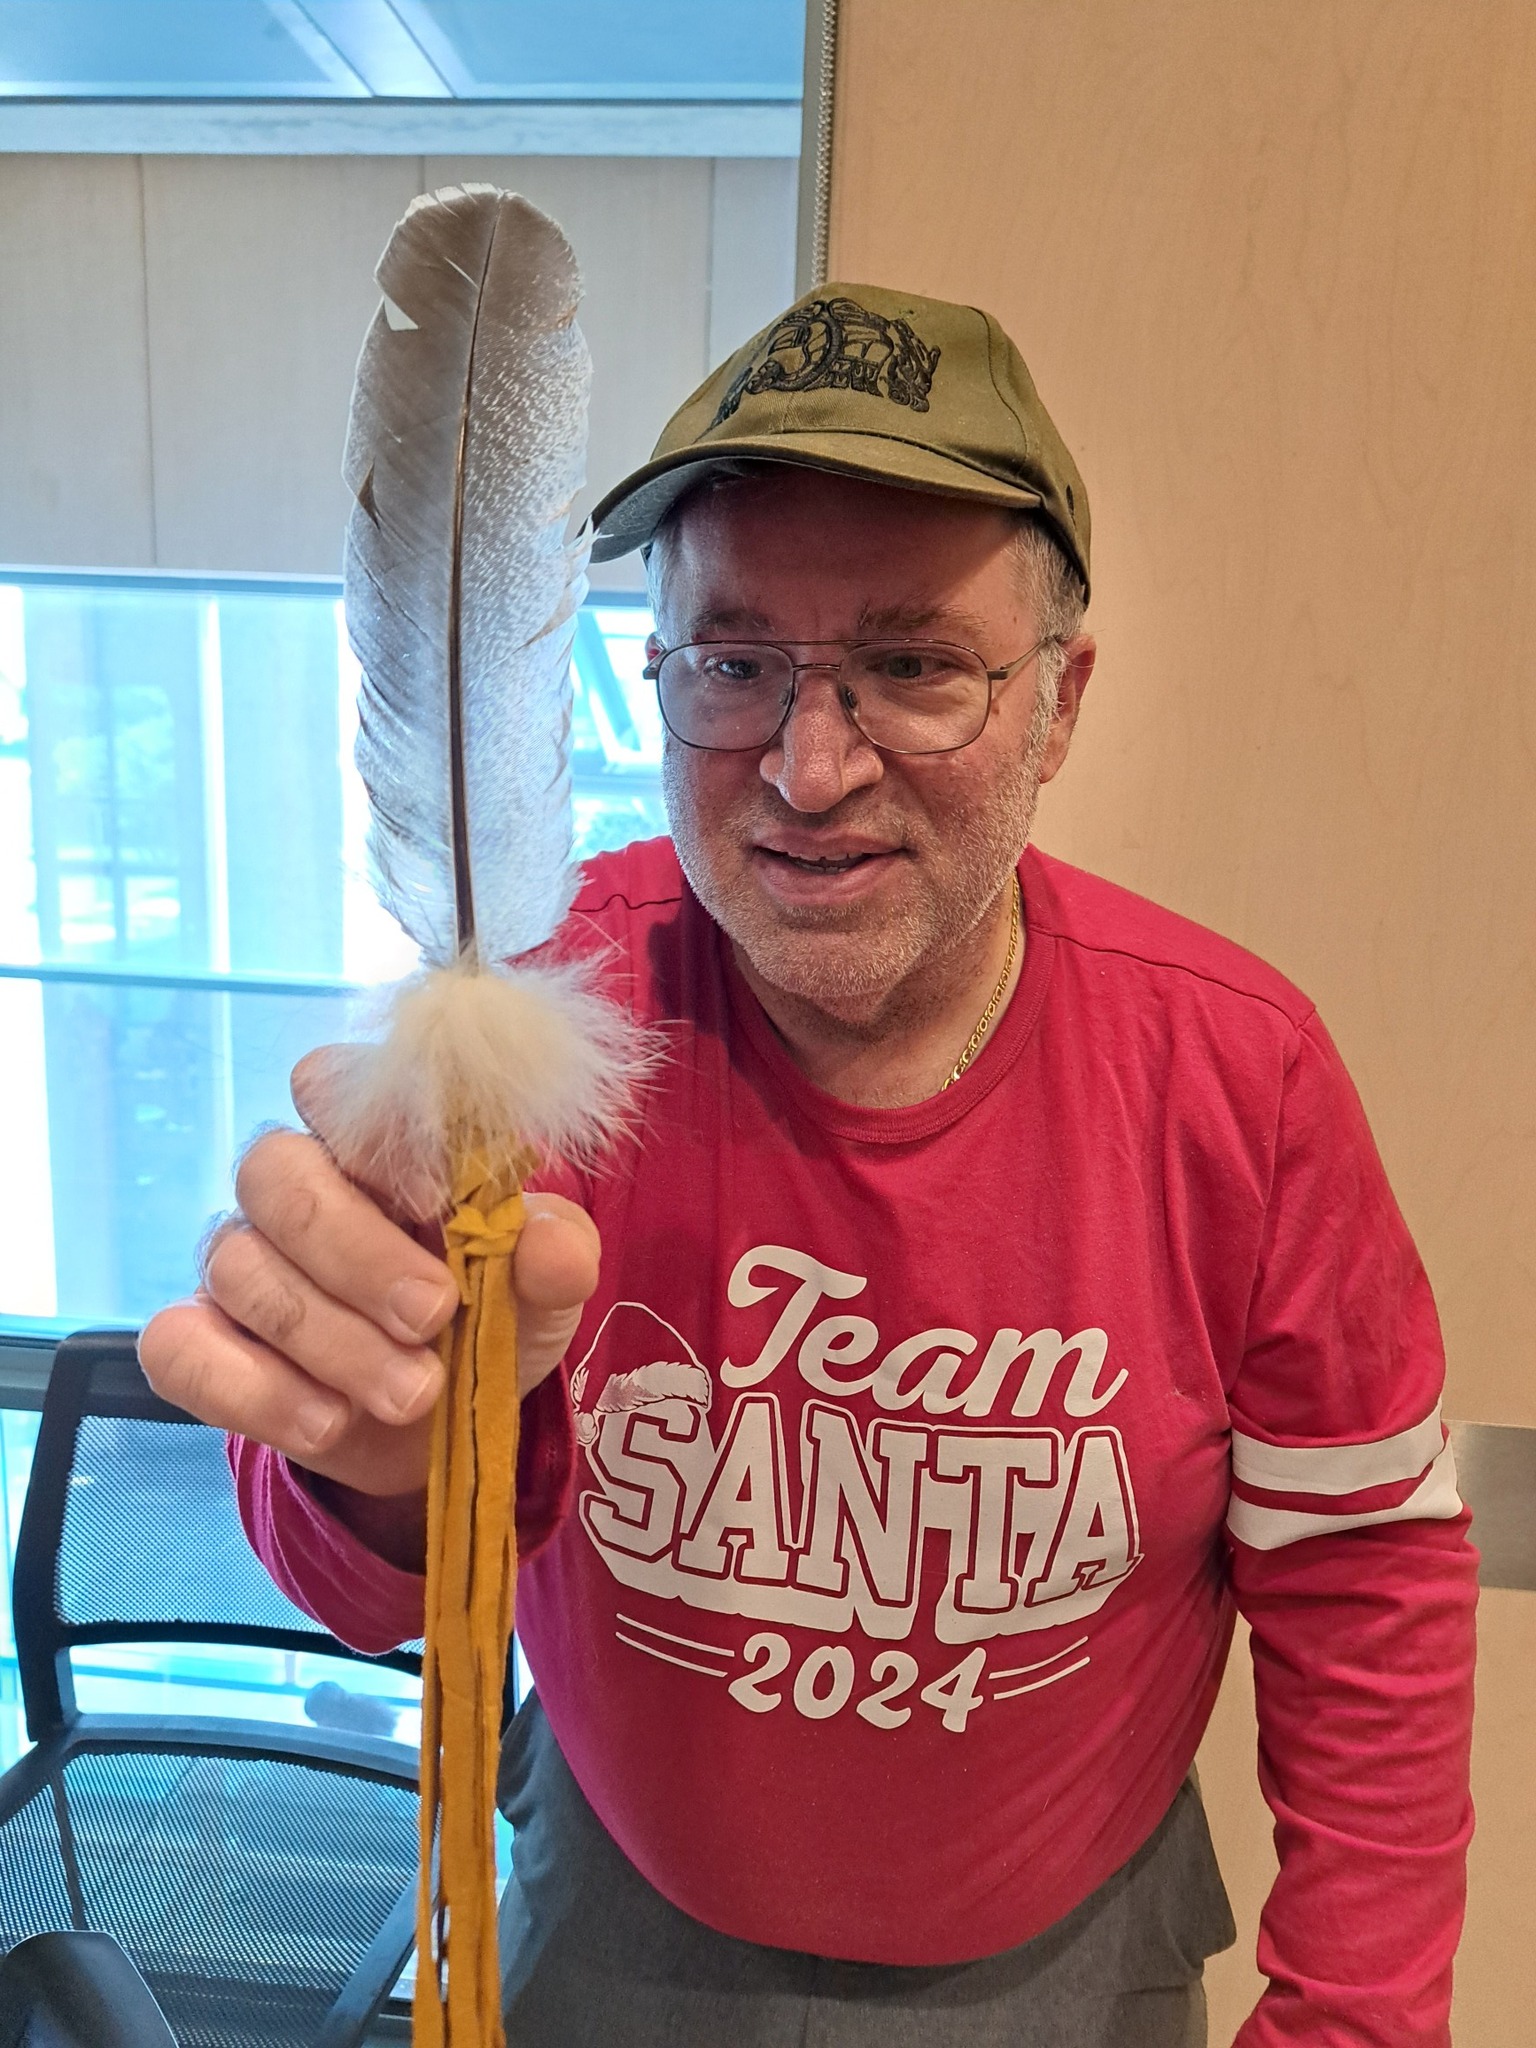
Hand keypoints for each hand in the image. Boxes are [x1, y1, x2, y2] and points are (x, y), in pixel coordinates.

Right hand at [138, 1045, 600, 1524]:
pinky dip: (255, 1390)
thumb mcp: (543, 1289)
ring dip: (335, 1340)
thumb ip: (554, 1255)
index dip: (377, 1132)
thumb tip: (551, 1244)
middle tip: (433, 1316)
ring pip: (243, 1271)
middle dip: (359, 1252)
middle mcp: (288, 1188)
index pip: (331, 1083)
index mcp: (369, 1143)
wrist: (446, 1424)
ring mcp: (235, 1265)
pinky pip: (181, 1349)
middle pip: (277, 1174)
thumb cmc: (490, 1317)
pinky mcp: (196, 1345)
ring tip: (414, 1393)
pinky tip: (327, 1422)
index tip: (441, 1198)